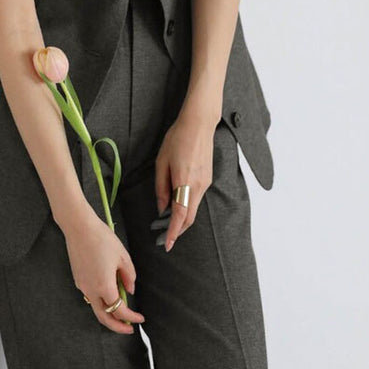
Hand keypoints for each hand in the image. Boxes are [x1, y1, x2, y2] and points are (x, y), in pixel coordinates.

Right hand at [61, 206, 145, 334]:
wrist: (79, 227)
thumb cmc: (101, 239)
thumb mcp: (123, 256)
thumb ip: (129, 276)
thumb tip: (129, 291)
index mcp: (104, 286)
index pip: (119, 311)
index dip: (131, 317)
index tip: (140, 318)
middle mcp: (91, 290)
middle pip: (104, 318)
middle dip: (117, 326)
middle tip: (129, 328)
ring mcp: (82, 286)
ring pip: (96, 308)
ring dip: (108, 314)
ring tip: (121, 310)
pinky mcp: (78, 279)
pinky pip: (90, 296)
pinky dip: (101, 301)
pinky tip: (109, 292)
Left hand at [154, 108, 215, 250]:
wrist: (199, 124)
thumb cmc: (177, 139)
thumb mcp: (161, 162)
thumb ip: (161, 187)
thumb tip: (162, 207)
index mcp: (184, 182)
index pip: (180, 215)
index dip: (173, 232)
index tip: (167, 244)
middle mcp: (198, 186)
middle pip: (189, 217)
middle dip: (177, 231)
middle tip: (162, 238)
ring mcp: (205, 183)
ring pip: (193, 209)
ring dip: (181, 219)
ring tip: (165, 222)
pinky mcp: (208, 178)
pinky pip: (196, 198)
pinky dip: (187, 207)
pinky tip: (176, 204)